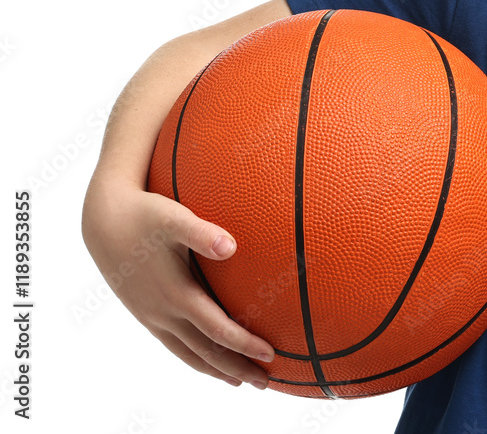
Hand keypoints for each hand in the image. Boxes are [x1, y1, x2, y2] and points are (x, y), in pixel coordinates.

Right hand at [82, 181, 273, 387]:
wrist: (104, 222)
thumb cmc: (145, 215)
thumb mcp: (174, 218)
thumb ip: (202, 233)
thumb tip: (231, 246)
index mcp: (176, 294)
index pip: (217, 329)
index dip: (244, 344)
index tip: (270, 354)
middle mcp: (164, 312)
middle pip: (206, 352)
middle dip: (237, 368)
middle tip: (265, 383)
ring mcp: (153, 316)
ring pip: (188, 354)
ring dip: (217, 370)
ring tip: (240, 381)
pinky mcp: (146, 312)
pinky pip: (173, 345)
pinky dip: (194, 358)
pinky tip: (206, 357)